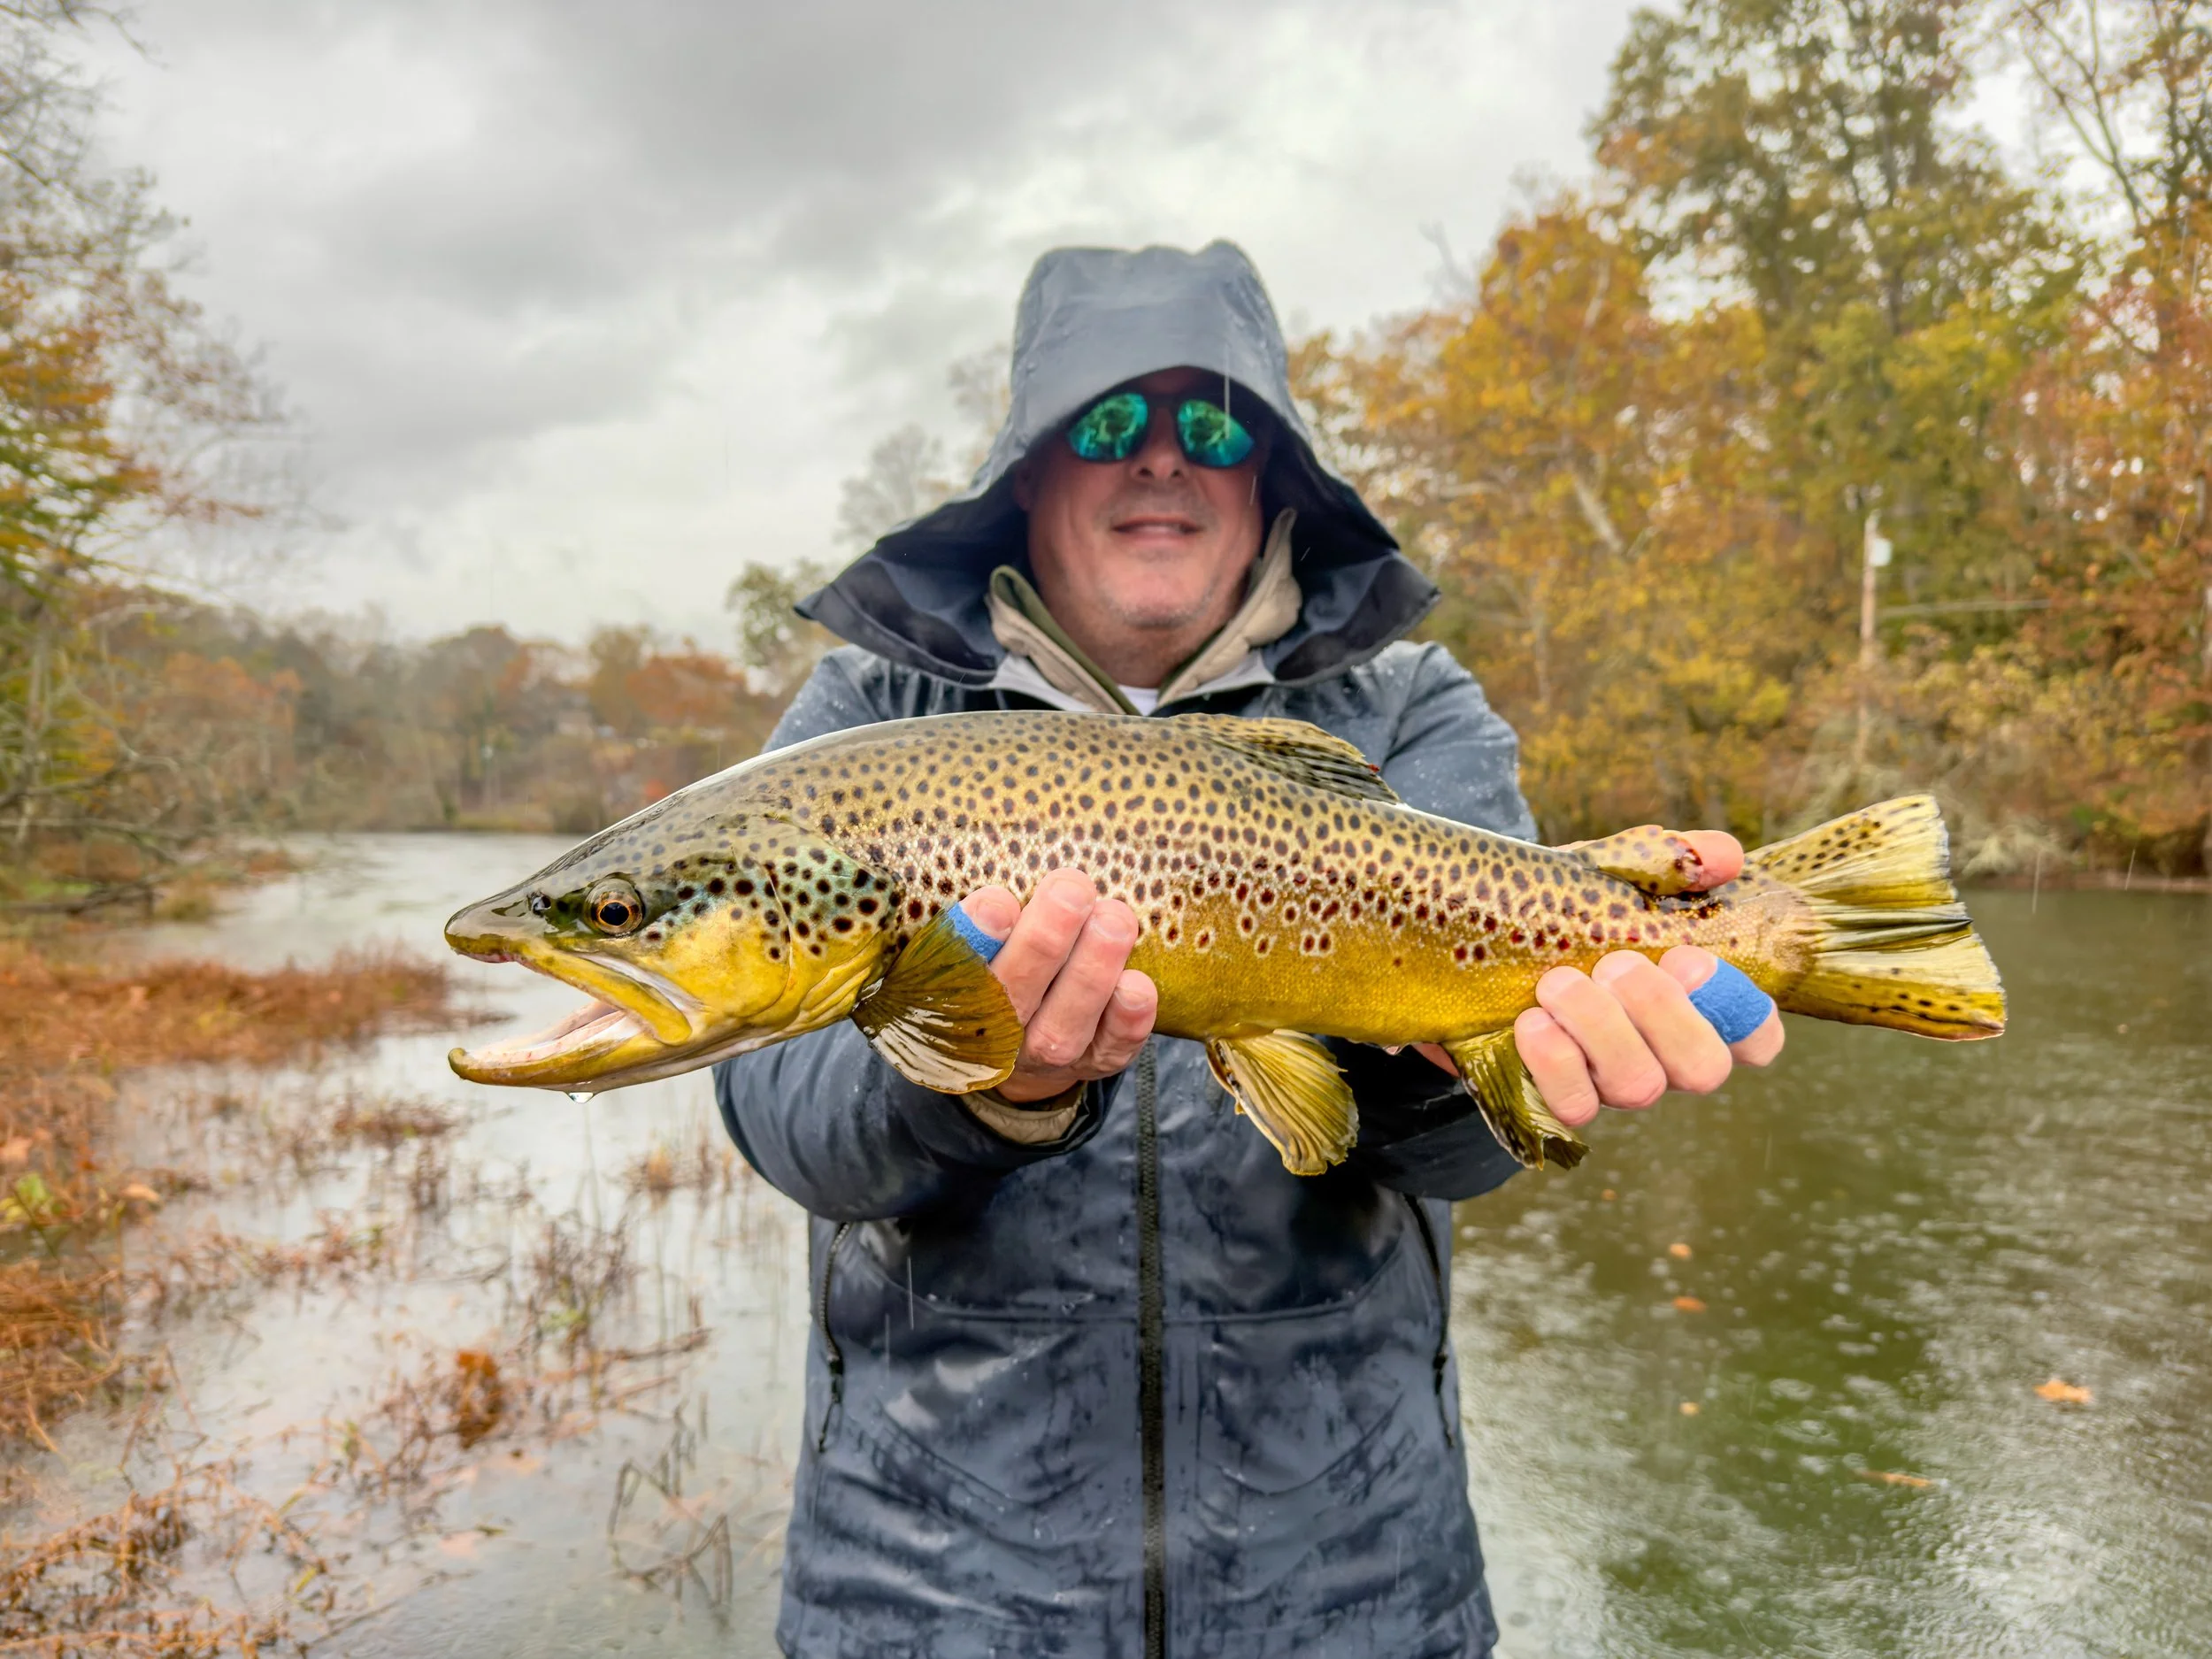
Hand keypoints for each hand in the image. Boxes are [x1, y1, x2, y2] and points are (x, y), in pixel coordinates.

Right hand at [958, 868, 1158, 1103]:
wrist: (1022, 1049)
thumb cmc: (999, 964)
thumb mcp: (973, 939)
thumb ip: (980, 907)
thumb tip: (1003, 842)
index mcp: (953, 994)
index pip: (951, 967)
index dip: (973, 938)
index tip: (998, 902)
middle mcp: (996, 1031)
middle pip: (1012, 991)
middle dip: (1045, 939)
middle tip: (1072, 889)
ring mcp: (1048, 1052)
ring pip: (1064, 1021)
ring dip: (1091, 969)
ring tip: (1114, 918)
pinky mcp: (1097, 1061)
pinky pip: (1112, 1045)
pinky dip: (1127, 1018)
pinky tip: (1138, 984)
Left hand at [1418, 830, 1784, 1123]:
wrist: (1475, 933)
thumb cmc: (1564, 908)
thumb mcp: (1612, 873)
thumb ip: (1672, 860)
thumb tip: (1722, 857)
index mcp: (1690, 1003)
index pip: (1757, 1038)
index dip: (1744, 1014)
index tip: (1689, 961)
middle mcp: (1661, 1053)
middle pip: (1703, 1068)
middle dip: (1664, 1013)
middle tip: (1616, 965)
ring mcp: (1611, 1082)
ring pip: (1638, 1086)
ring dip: (1601, 1028)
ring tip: (1557, 983)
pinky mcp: (1556, 1096)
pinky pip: (1574, 1106)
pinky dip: (1555, 1062)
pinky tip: (1531, 1021)